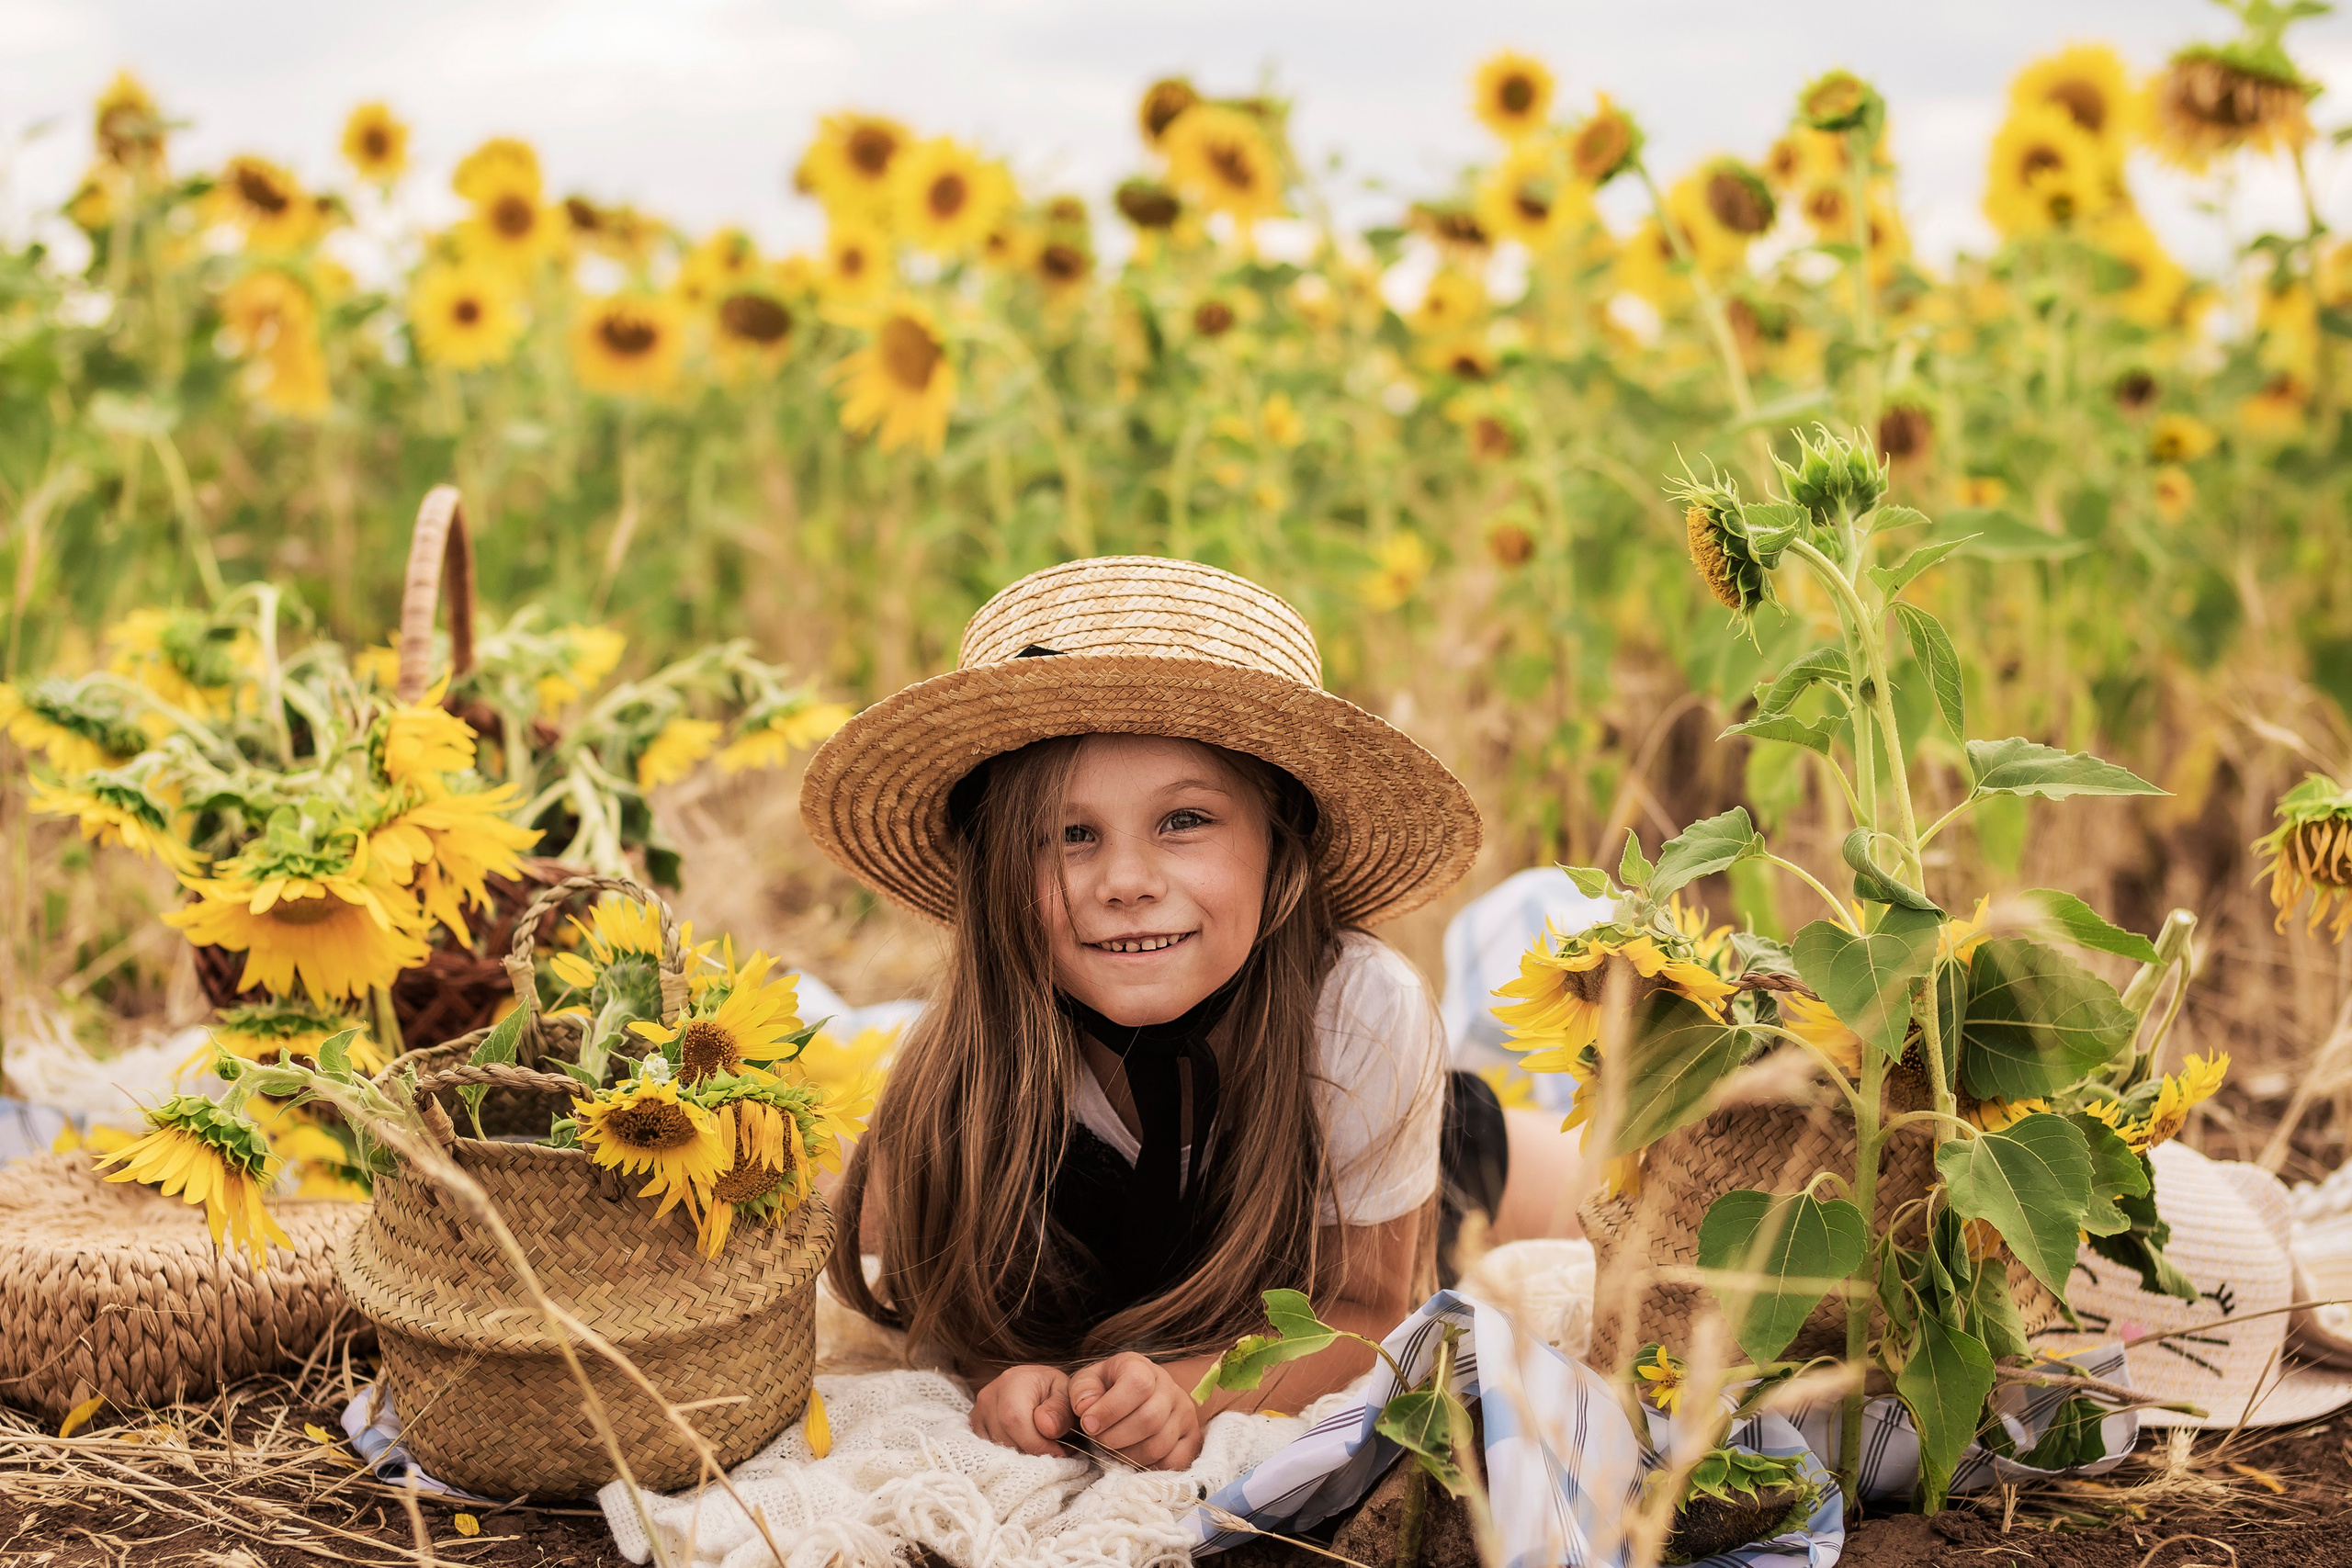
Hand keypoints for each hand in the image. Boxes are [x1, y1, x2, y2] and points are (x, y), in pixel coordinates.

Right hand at [969, 1364, 1075, 1456]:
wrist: (1037, 1387)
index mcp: (1013, 1381)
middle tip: (1053, 1452)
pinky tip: (1024, 1448)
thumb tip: (1046, 1428)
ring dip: (1021, 1456)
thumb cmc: (1054, 1391)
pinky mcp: (975, 1426)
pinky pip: (987, 1450)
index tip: (1059, 1453)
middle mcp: (989, 1395)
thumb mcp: (1067, 1394)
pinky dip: (1008, 1456)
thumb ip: (1061, 1410)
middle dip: (1031, 1452)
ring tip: (1041, 1447)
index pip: (1015, 1420)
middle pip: (1004, 1438)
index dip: (1037, 1444)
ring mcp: (978, 1412)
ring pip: (994, 1449)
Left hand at [1068, 1352, 1202, 1470]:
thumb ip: (1083, 1391)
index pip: (1137, 1385)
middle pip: (1149, 1419)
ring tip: (1113, 1448)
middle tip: (1099, 1439)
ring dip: (1128, 1455)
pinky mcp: (1192, 1438)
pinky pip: (1175, 1462)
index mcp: (1142, 1367)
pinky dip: (1149, 1467)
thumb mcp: (1088, 1382)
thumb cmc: (1106, 1390)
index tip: (1088, 1423)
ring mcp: (1185, 1413)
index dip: (1110, 1409)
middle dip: (1115, 1437)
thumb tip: (1087, 1409)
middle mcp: (1170, 1387)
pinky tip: (1133, 1458)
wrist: (1132, 1398)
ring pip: (1160, 1444)